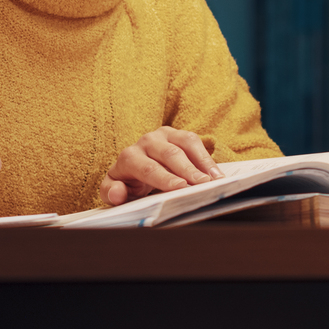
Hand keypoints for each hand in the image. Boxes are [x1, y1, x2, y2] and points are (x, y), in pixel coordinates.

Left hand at [100, 126, 223, 205]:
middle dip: (187, 170)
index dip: (164, 178)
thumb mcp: (114, 192)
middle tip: (202, 184)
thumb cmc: (127, 183)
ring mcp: (163, 135)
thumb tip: (117, 193)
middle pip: (169, 154)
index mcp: (128, 157)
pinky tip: (216, 173)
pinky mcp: (178, 134)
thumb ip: (112, 194)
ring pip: (185, 143)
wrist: (133, 168)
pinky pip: (194, 141)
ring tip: (214, 179)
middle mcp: (145, 142)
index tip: (180, 187)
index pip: (146, 167)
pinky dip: (207, 157)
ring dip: (201, 162)